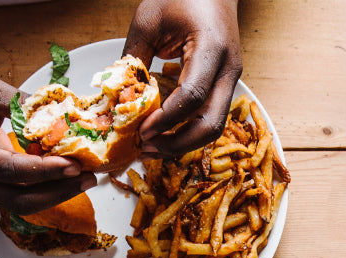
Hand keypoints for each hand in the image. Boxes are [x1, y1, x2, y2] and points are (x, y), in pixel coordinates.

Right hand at [0, 66, 94, 214]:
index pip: (11, 171)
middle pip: (21, 199)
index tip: (74, 164)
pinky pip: (20, 194)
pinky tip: (67, 177)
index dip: (45, 170)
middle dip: (58, 190)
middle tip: (89, 177)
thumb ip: (18, 102)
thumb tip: (59, 111)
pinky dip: (45, 188)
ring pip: (23, 203)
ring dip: (56, 193)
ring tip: (85, 180)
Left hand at [126, 0, 241, 156]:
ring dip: (183, 143)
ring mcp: (230, 80)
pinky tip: (164, 135)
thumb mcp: (149, 21)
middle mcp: (228, 70)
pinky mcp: (223, 87)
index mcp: (212, 49)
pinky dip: (187, 131)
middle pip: (211, 124)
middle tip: (147, 149)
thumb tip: (115, 96)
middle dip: (178, 143)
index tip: (141, 132)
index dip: (166, 120)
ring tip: (152, 148)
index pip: (192, 97)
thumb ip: (133, 57)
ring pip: (214, 128)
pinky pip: (209, 117)